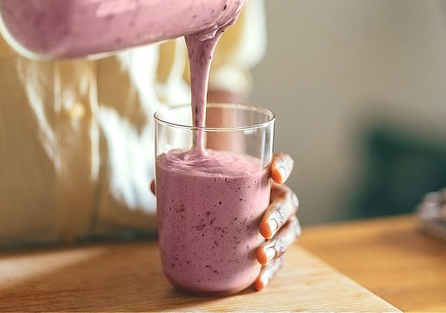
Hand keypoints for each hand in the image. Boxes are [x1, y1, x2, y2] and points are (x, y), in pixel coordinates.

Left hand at [149, 152, 299, 290]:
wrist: (220, 216)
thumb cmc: (215, 194)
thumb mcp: (201, 185)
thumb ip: (181, 181)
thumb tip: (155, 184)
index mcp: (260, 176)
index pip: (282, 163)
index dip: (282, 165)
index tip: (274, 173)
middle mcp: (274, 198)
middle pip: (288, 202)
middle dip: (278, 215)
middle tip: (263, 228)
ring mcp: (277, 224)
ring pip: (290, 232)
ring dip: (279, 245)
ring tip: (262, 256)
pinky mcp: (273, 248)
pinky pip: (279, 262)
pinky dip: (270, 273)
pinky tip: (258, 283)